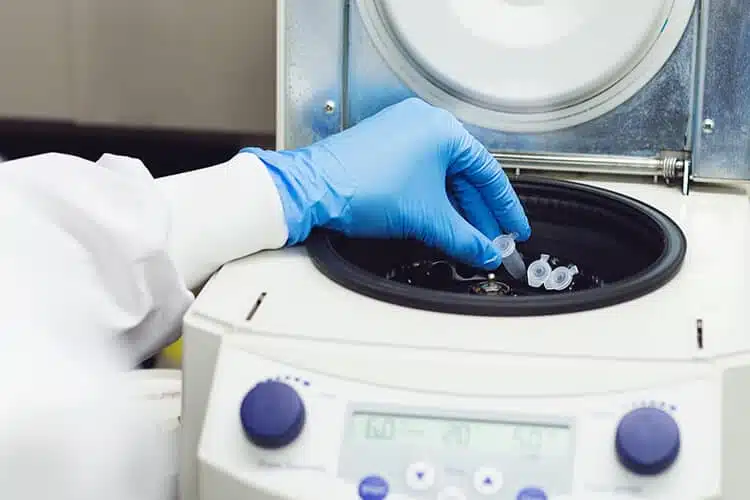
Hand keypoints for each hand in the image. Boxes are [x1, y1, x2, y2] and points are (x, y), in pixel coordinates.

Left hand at [242, 97, 529, 269]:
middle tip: (492, 239)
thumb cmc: (363, 187)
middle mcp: (423, 123)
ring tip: (467, 236)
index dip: (505, 207)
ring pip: (441, 175)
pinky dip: (433, 197)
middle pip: (465, 174)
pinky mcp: (383, 145)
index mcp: (442, 130)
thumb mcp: (425, 218)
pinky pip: (420, 173)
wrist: (312, 189)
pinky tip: (440, 220)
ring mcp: (401, 132)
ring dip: (455, 207)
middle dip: (479, 212)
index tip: (515, 228)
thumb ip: (464, 239)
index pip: (487, 173)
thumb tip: (485, 252)